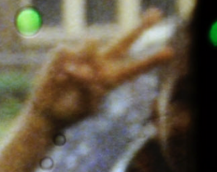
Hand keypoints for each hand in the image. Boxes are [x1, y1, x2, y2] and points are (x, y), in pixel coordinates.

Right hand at [28, 8, 173, 128]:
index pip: (135, 67)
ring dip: (83, 58)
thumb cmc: (71, 111)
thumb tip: (81, 65)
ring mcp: (82, 56)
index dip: (151, 60)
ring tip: (68, 77)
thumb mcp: (87, 106)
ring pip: (90, 45)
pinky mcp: (63, 53)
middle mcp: (100, 63)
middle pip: (124, 41)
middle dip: (141, 28)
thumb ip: (89, 86)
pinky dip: (61, 67)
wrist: (47, 113)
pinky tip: (57, 78)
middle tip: (157, 13)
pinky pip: (66, 52)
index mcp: (111, 78)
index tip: (169, 52)